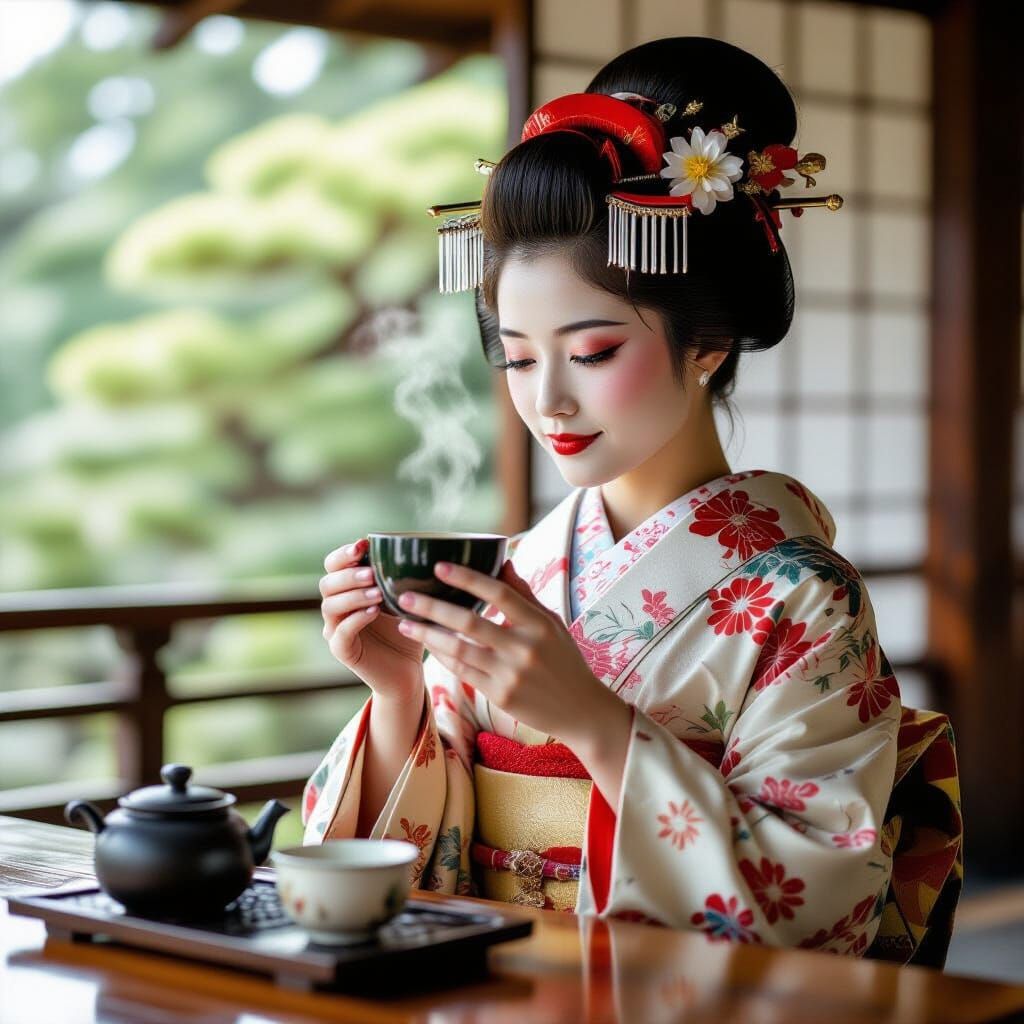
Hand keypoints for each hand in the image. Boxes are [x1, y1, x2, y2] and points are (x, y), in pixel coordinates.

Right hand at [320, 539, 424, 701]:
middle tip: (372, 574)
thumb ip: (403, 575)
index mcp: (348, 589)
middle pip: (327, 584)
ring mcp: (336, 630)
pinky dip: (356, 619)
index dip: (344, 554)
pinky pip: (340, 633)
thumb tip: (416, 546)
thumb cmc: (408, 628)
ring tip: (378, 593)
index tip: (364, 545)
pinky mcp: (342, 651)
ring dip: (353, 596)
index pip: (333, 565)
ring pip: (330, 606)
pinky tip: (374, 612)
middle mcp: (337, 608)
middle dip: (348, 575)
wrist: (408, 670)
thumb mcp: (408, 597)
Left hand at [394, 559, 621, 748]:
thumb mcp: (551, 623)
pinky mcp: (499, 696)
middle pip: (469, 622)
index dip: (468, 578)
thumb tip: (503, 561)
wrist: (580, 710)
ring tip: (405, 623)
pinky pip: (462, 672)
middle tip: (405, 596)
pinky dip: (442, 656)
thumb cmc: (564, 659)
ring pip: (458, 650)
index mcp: (539, 624)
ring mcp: (510, 674)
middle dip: (432, 608)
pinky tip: (427, 645)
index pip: (499, 593)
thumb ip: (524, 594)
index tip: (439, 566)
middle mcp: (524, 648)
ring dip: (427, 635)